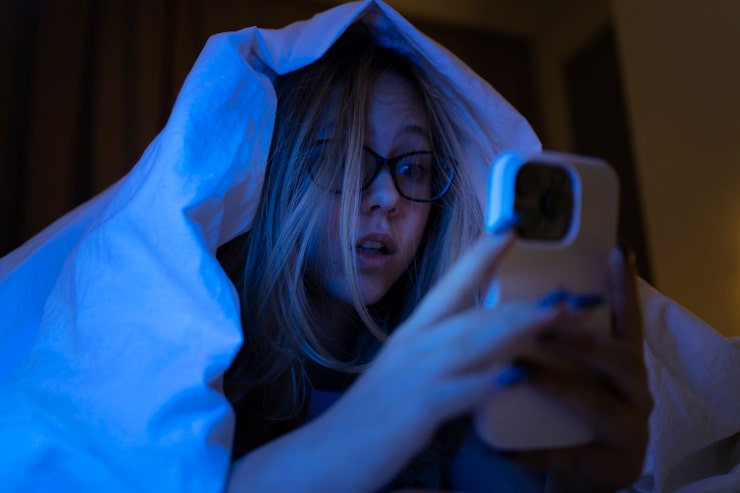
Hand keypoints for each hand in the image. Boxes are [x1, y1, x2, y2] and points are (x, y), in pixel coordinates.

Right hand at [322, 231, 576, 488]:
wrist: (322, 456)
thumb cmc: (369, 420)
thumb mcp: (404, 379)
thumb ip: (440, 361)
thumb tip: (483, 354)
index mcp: (412, 337)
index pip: (452, 286)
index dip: (482, 254)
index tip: (511, 225)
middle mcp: (413, 347)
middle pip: (473, 312)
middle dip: (522, 299)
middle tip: (569, 289)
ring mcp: (413, 377)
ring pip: (470, 342)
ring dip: (516, 325)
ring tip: (557, 312)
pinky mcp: (413, 411)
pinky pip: (456, 393)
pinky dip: (486, 382)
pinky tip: (517, 375)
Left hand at [499, 248, 652, 492]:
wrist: (578, 475)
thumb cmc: (566, 413)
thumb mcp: (567, 370)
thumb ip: (552, 339)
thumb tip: (515, 298)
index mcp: (621, 363)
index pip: (628, 319)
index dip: (625, 286)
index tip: (617, 251)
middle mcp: (635, 391)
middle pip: (620, 358)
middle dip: (581, 340)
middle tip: (544, 324)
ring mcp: (629, 429)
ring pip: (597, 404)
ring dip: (556, 385)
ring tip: (517, 373)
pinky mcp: (613, 466)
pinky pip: (571, 456)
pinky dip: (536, 450)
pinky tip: (505, 448)